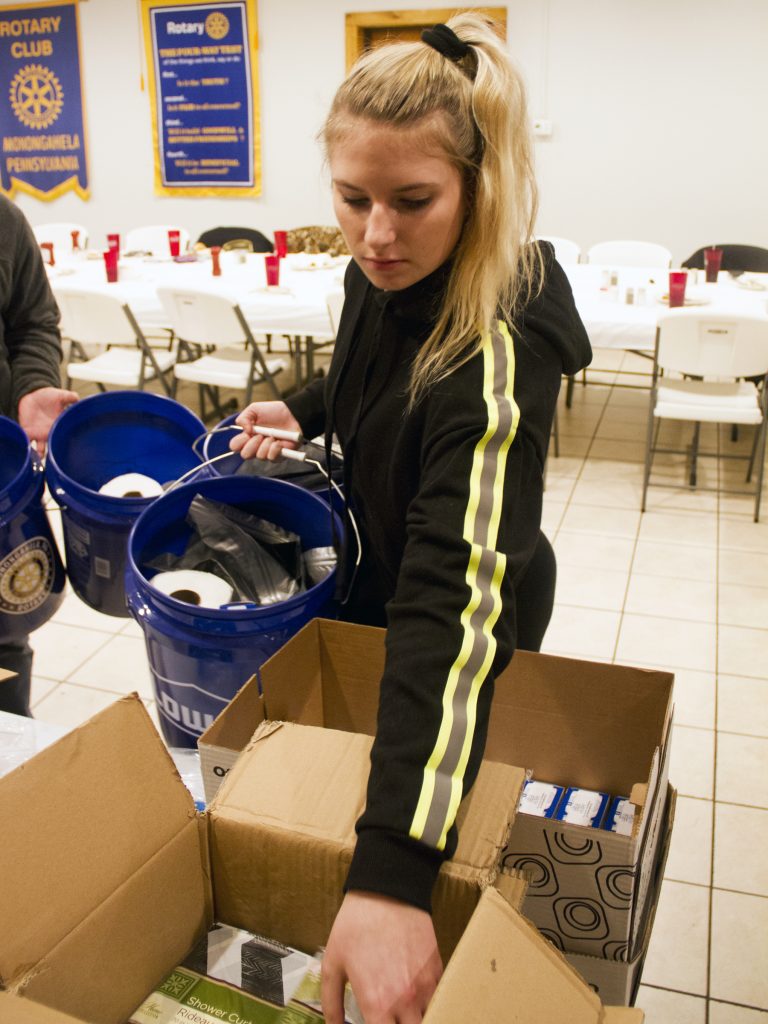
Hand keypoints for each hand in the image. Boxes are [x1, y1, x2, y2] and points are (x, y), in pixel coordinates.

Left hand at [18, 386, 77, 454]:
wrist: (32, 394)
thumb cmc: (48, 396)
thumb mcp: (61, 395)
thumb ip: (70, 397)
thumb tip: (79, 399)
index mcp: (59, 425)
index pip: (64, 436)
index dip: (67, 442)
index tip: (70, 448)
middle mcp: (50, 432)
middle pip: (53, 446)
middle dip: (54, 453)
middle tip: (55, 458)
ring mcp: (39, 433)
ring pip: (40, 448)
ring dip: (40, 453)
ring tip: (40, 457)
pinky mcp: (28, 431)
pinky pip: (27, 440)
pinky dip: (28, 445)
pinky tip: (29, 450)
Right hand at [229, 400, 300, 460]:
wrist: (292, 415)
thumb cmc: (274, 411)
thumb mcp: (254, 409)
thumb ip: (243, 418)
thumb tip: (244, 431)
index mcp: (247, 436)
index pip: (235, 446)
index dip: (239, 442)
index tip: (247, 433)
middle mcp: (255, 446)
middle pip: (245, 455)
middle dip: (252, 445)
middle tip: (260, 435)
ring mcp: (266, 451)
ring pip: (259, 456)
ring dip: (265, 445)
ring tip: (272, 436)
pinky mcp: (278, 456)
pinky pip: (271, 458)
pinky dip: (274, 449)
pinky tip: (278, 442)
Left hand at [321, 892, 442, 1023]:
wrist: (387, 891)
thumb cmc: (356, 926)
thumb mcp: (332, 963)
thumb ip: (331, 1004)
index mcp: (377, 1005)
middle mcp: (406, 1002)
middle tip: (386, 1018)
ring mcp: (426, 988)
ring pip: (428, 1020)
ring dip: (415, 1019)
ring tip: (400, 1012)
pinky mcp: (437, 971)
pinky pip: (437, 999)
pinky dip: (428, 1003)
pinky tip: (413, 995)